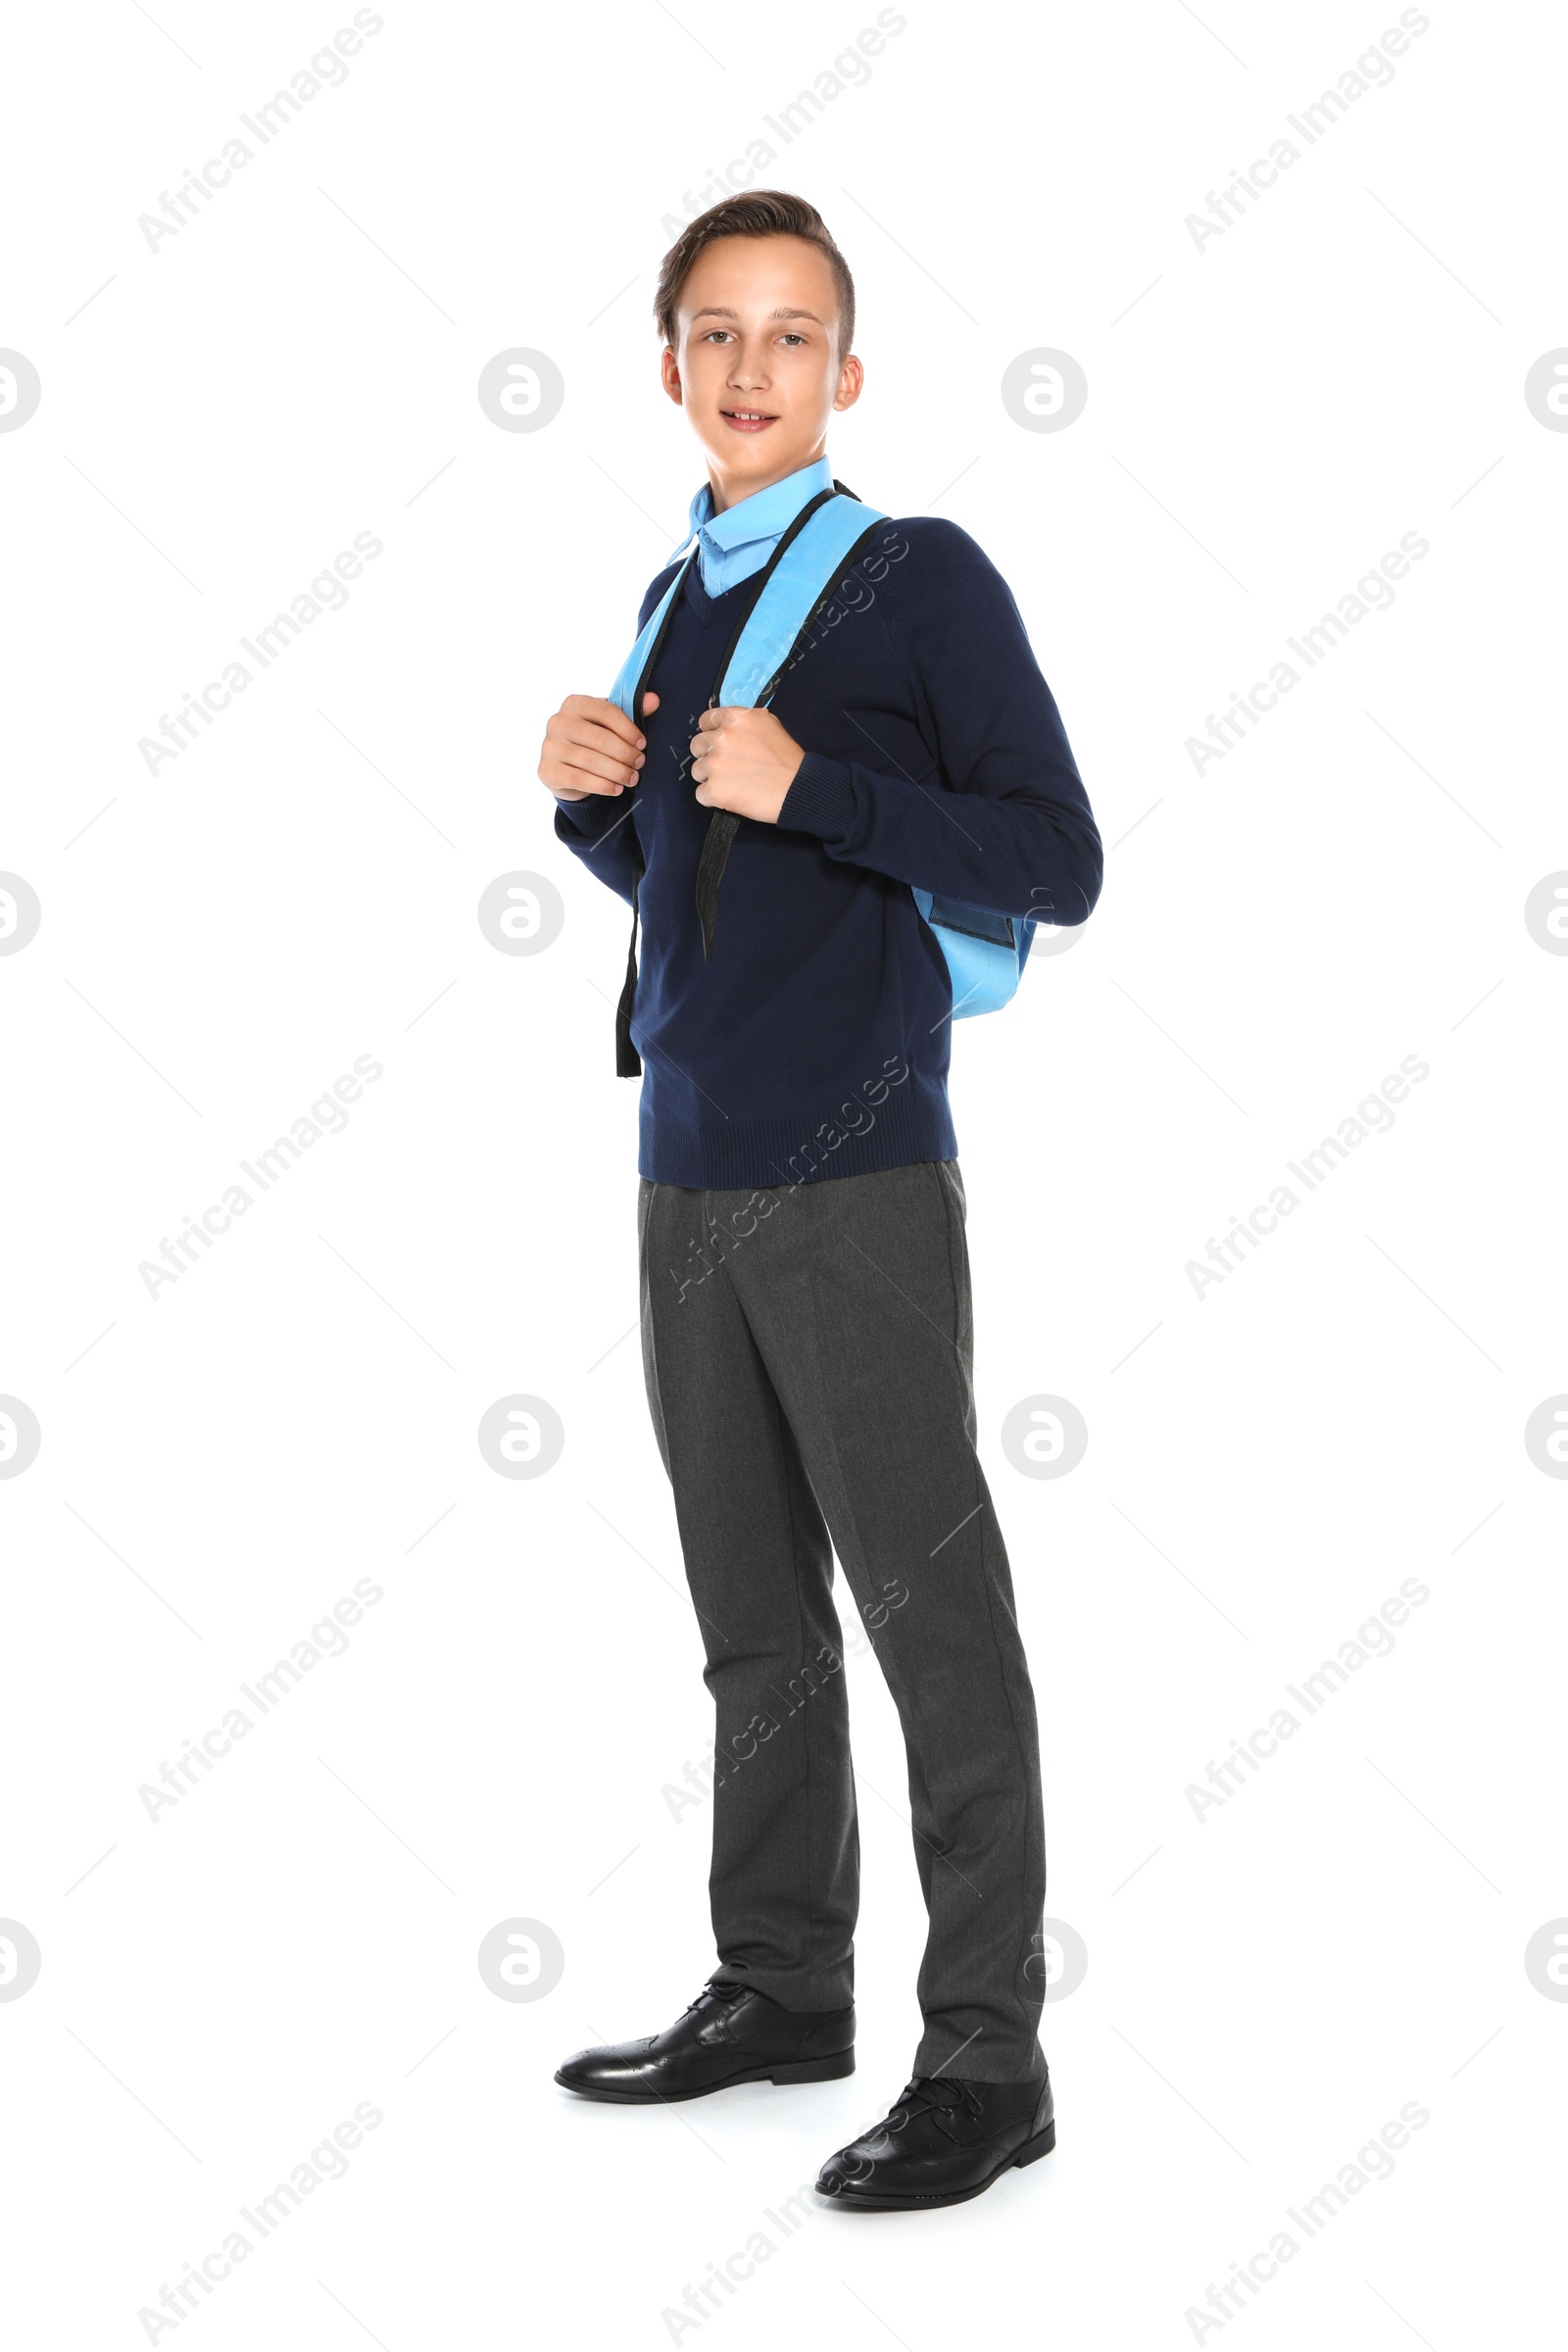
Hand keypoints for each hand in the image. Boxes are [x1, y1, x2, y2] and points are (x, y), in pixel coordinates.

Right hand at [538, 692, 659, 799]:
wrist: (566, 769)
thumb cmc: (592, 741)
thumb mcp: (610, 724)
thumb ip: (632, 711)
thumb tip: (654, 700)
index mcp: (574, 704)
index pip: (606, 712)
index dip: (628, 729)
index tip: (642, 744)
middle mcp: (558, 722)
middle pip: (600, 738)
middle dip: (625, 753)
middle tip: (640, 763)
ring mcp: (550, 747)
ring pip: (591, 761)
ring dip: (617, 772)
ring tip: (632, 778)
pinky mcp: (548, 771)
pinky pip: (581, 780)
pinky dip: (603, 786)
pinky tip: (616, 788)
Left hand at [689, 706, 804, 824]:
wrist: (798, 788)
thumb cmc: (788, 759)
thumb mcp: (769, 724)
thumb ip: (743, 722)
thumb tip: (723, 723)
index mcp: (734, 718)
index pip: (705, 721)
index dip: (712, 733)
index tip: (720, 744)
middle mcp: (721, 738)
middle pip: (696, 746)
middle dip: (709, 756)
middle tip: (728, 766)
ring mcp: (715, 764)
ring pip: (697, 770)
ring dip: (711, 777)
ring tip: (733, 783)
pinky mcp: (713, 789)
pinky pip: (701, 794)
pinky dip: (713, 798)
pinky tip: (732, 796)